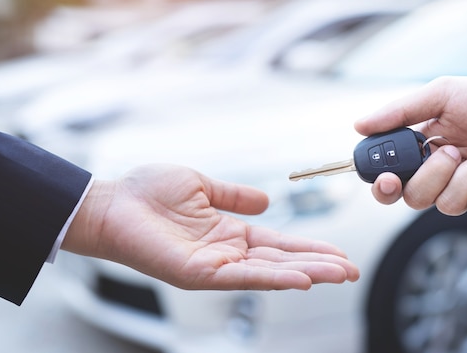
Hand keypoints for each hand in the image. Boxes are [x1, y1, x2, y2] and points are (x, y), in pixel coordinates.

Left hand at [63, 164, 358, 289]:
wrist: (113, 202)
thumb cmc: (149, 193)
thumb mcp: (203, 186)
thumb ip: (235, 196)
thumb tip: (267, 201)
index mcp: (230, 232)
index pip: (280, 244)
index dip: (310, 247)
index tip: (339, 252)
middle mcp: (228, 252)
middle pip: (283, 261)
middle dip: (319, 265)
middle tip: (353, 271)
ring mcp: (215, 266)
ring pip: (270, 272)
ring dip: (307, 273)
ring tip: (341, 275)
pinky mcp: (199, 273)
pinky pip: (243, 277)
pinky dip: (274, 279)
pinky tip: (301, 280)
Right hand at [354, 76, 466, 217]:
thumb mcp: (441, 95)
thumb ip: (399, 112)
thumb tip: (359, 125)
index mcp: (421, 153)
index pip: (391, 181)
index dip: (384, 187)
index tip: (389, 180)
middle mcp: (439, 175)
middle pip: (414, 198)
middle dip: (433, 176)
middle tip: (453, 151)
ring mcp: (465, 191)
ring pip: (446, 205)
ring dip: (466, 178)